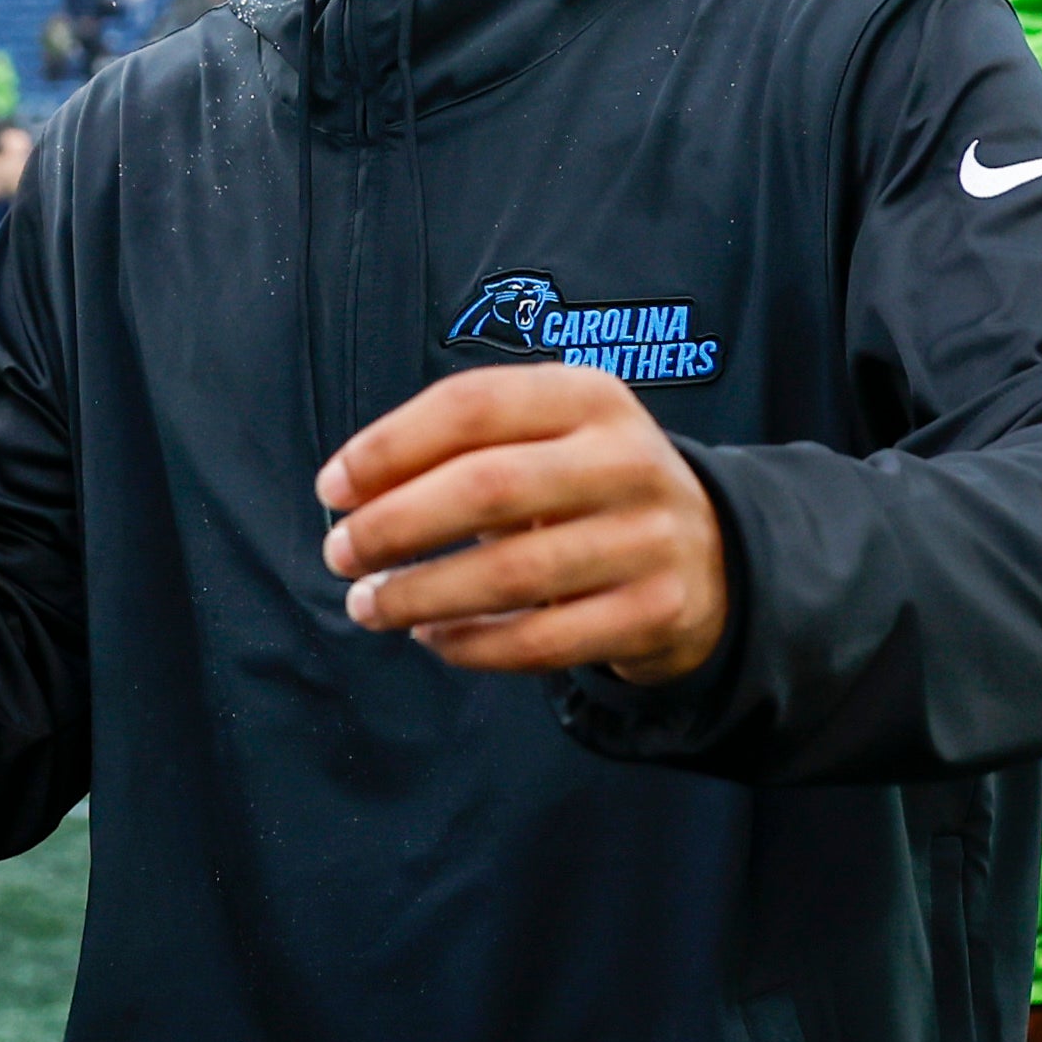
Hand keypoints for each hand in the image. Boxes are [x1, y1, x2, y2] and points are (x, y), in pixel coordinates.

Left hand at [315, 365, 728, 682]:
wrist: (708, 550)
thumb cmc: (585, 487)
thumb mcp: (543, 438)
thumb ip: (457, 450)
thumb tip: (350, 494)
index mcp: (588, 396)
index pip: (472, 405)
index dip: (390, 447)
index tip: (334, 486)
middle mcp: (626, 459)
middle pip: (487, 487)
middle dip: (394, 526)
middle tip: (341, 554)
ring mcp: (648, 538)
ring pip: (512, 575)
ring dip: (421, 595)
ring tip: (370, 604)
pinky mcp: (655, 611)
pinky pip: (542, 641)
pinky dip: (471, 645)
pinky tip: (431, 637)